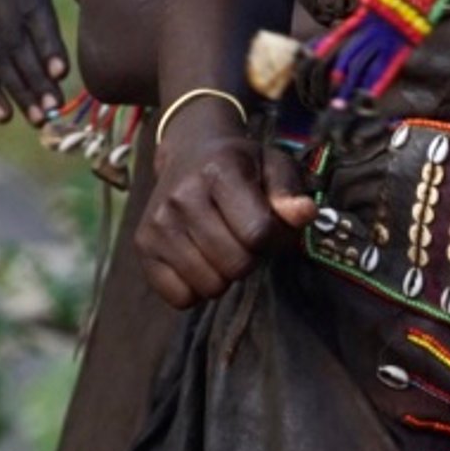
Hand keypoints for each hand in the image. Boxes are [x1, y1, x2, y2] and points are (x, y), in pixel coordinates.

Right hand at [131, 107, 313, 309]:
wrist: (190, 152)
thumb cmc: (242, 165)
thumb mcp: (274, 166)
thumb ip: (290, 193)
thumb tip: (306, 214)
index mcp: (220, 172)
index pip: (258, 232)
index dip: (275, 239)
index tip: (271, 227)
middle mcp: (182, 197)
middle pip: (236, 264)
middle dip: (252, 257)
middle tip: (246, 238)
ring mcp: (158, 224)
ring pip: (209, 285)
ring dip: (226, 275)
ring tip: (225, 246)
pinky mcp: (143, 246)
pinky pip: (179, 297)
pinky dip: (197, 289)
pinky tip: (202, 261)